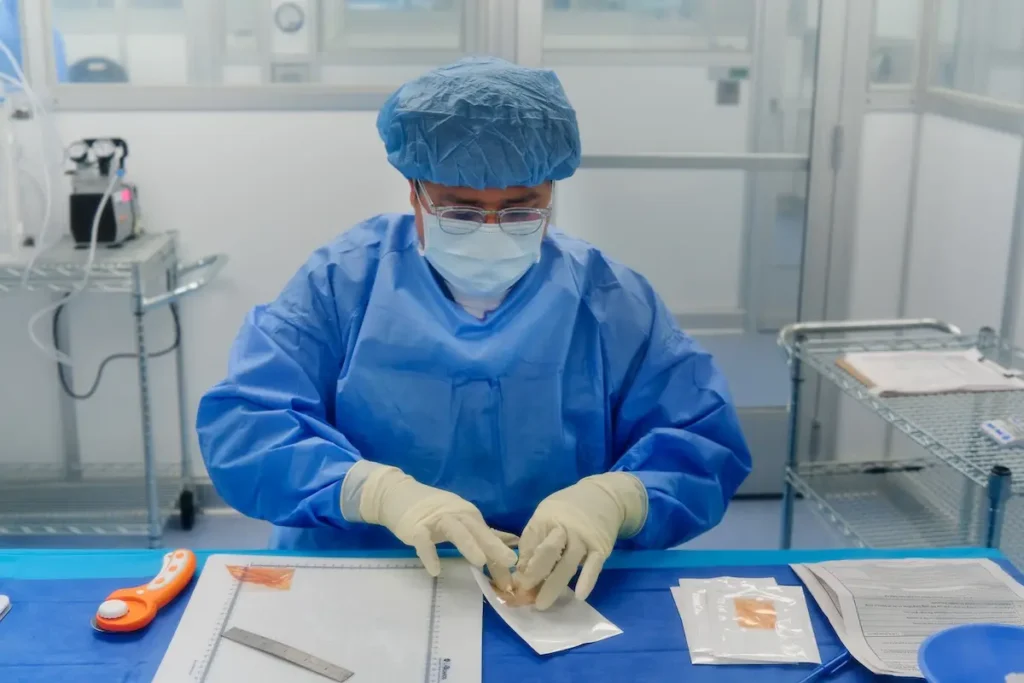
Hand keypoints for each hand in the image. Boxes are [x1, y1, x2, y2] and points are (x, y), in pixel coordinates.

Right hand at [358, 465, 517, 588]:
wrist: (396, 495)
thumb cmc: (432, 512)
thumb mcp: (459, 520)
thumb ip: (480, 535)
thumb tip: (508, 548)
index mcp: (468, 514)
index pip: (487, 535)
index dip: (500, 555)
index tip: (513, 578)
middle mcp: (456, 513)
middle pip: (477, 529)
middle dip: (493, 545)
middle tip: (510, 562)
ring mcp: (435, 519)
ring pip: (455, 530)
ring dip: (468, 544)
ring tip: (480, 562)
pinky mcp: (416, 527)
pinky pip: (424, 541)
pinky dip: (429, 554)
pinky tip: (435, 569)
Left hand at [514, 473, 646, 609]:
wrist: (606, 496)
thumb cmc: (569, 508)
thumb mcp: (546, 513)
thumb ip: (534, 538)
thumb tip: (520, 569)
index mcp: (547, 517)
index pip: (530, 542)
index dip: (521, 563)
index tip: (514, 582)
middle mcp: (565, 527)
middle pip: (548, 552)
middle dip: (534, 573)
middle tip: (524, 594)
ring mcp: (584, 538)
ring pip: (567, 564)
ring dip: (553, 586)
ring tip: (541, 605)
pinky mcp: (601, 547)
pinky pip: (594, 566)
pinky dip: (587, 581)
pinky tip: (579, 595)